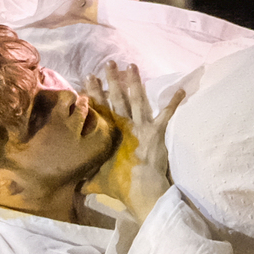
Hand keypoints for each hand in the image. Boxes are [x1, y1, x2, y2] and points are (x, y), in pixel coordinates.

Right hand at [80, 60, 172, 222]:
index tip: (88, 78)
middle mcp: (123, 125)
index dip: (93, 93)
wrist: (141, 189)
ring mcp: (140, 127)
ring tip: (132, 66)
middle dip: (112, 80)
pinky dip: (174, 102)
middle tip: (109, 63)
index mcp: (108, 134)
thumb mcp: (98, 182)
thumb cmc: (119, 185)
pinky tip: (181, 90)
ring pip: (137, 99)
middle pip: (116, 98)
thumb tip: (72, 188)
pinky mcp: (156, 132)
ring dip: (135, 82)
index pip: (98, 108)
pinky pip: (166, 114)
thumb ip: (86, 182)